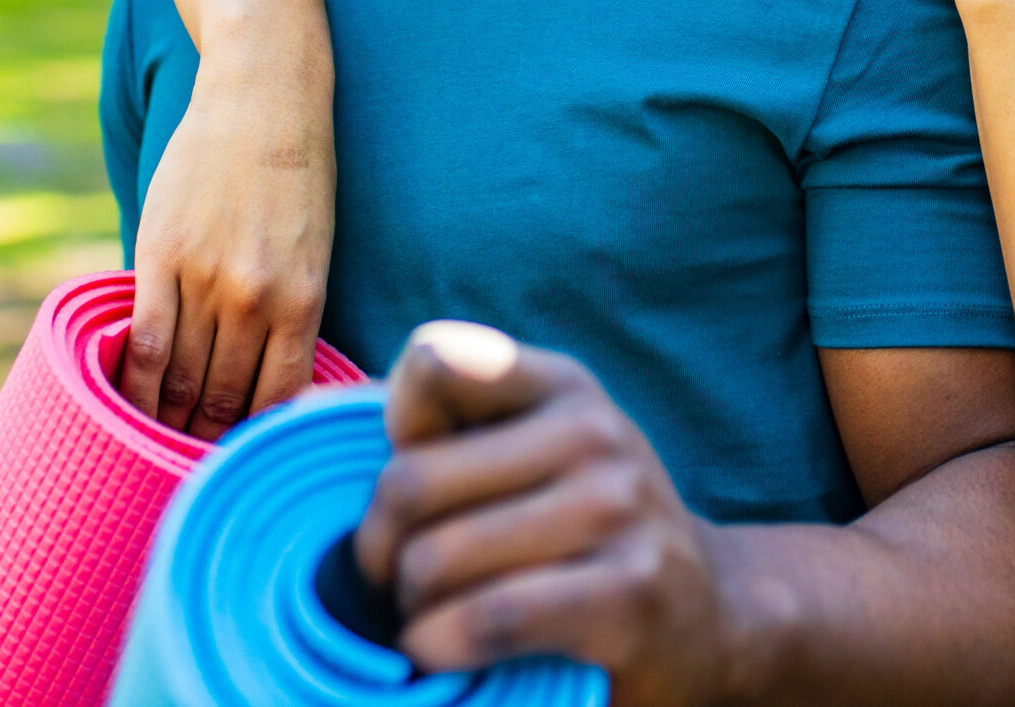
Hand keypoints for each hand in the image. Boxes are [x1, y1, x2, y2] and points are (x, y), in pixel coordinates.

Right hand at [120, 47, 335, 439]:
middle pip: (224, 399)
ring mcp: (206, 278)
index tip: (236, 460)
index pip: (277, 402)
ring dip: (169, 419)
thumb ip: (290, 315)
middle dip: (208, 438)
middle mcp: (256, 299)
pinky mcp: (161, 256)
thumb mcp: (315, 250)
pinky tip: (128, 403)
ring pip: (182, 380)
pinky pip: (145, 341)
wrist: (264, 96)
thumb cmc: (298, 175)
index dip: (253, 440)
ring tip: (158, 441)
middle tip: (189, 462)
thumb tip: (266, 383)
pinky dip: (136, 382)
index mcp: (304, 301)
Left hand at [355, 323, 741, 705]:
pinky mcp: (628, 593)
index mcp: (562, 384)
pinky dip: (437, 648)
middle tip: (396, 585)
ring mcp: (618, 509)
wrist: (711, 619)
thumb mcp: (532, 455)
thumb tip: (303, 409)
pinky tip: (441, 654)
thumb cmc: (585, 535)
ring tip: (429, 623)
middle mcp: (596, 430)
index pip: (434, 360)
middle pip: (408, 484)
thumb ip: (440, 427)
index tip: (419, 483)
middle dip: (376, 552)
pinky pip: (484, 619)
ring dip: (408, 614)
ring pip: (434, 561)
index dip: (395, 429)